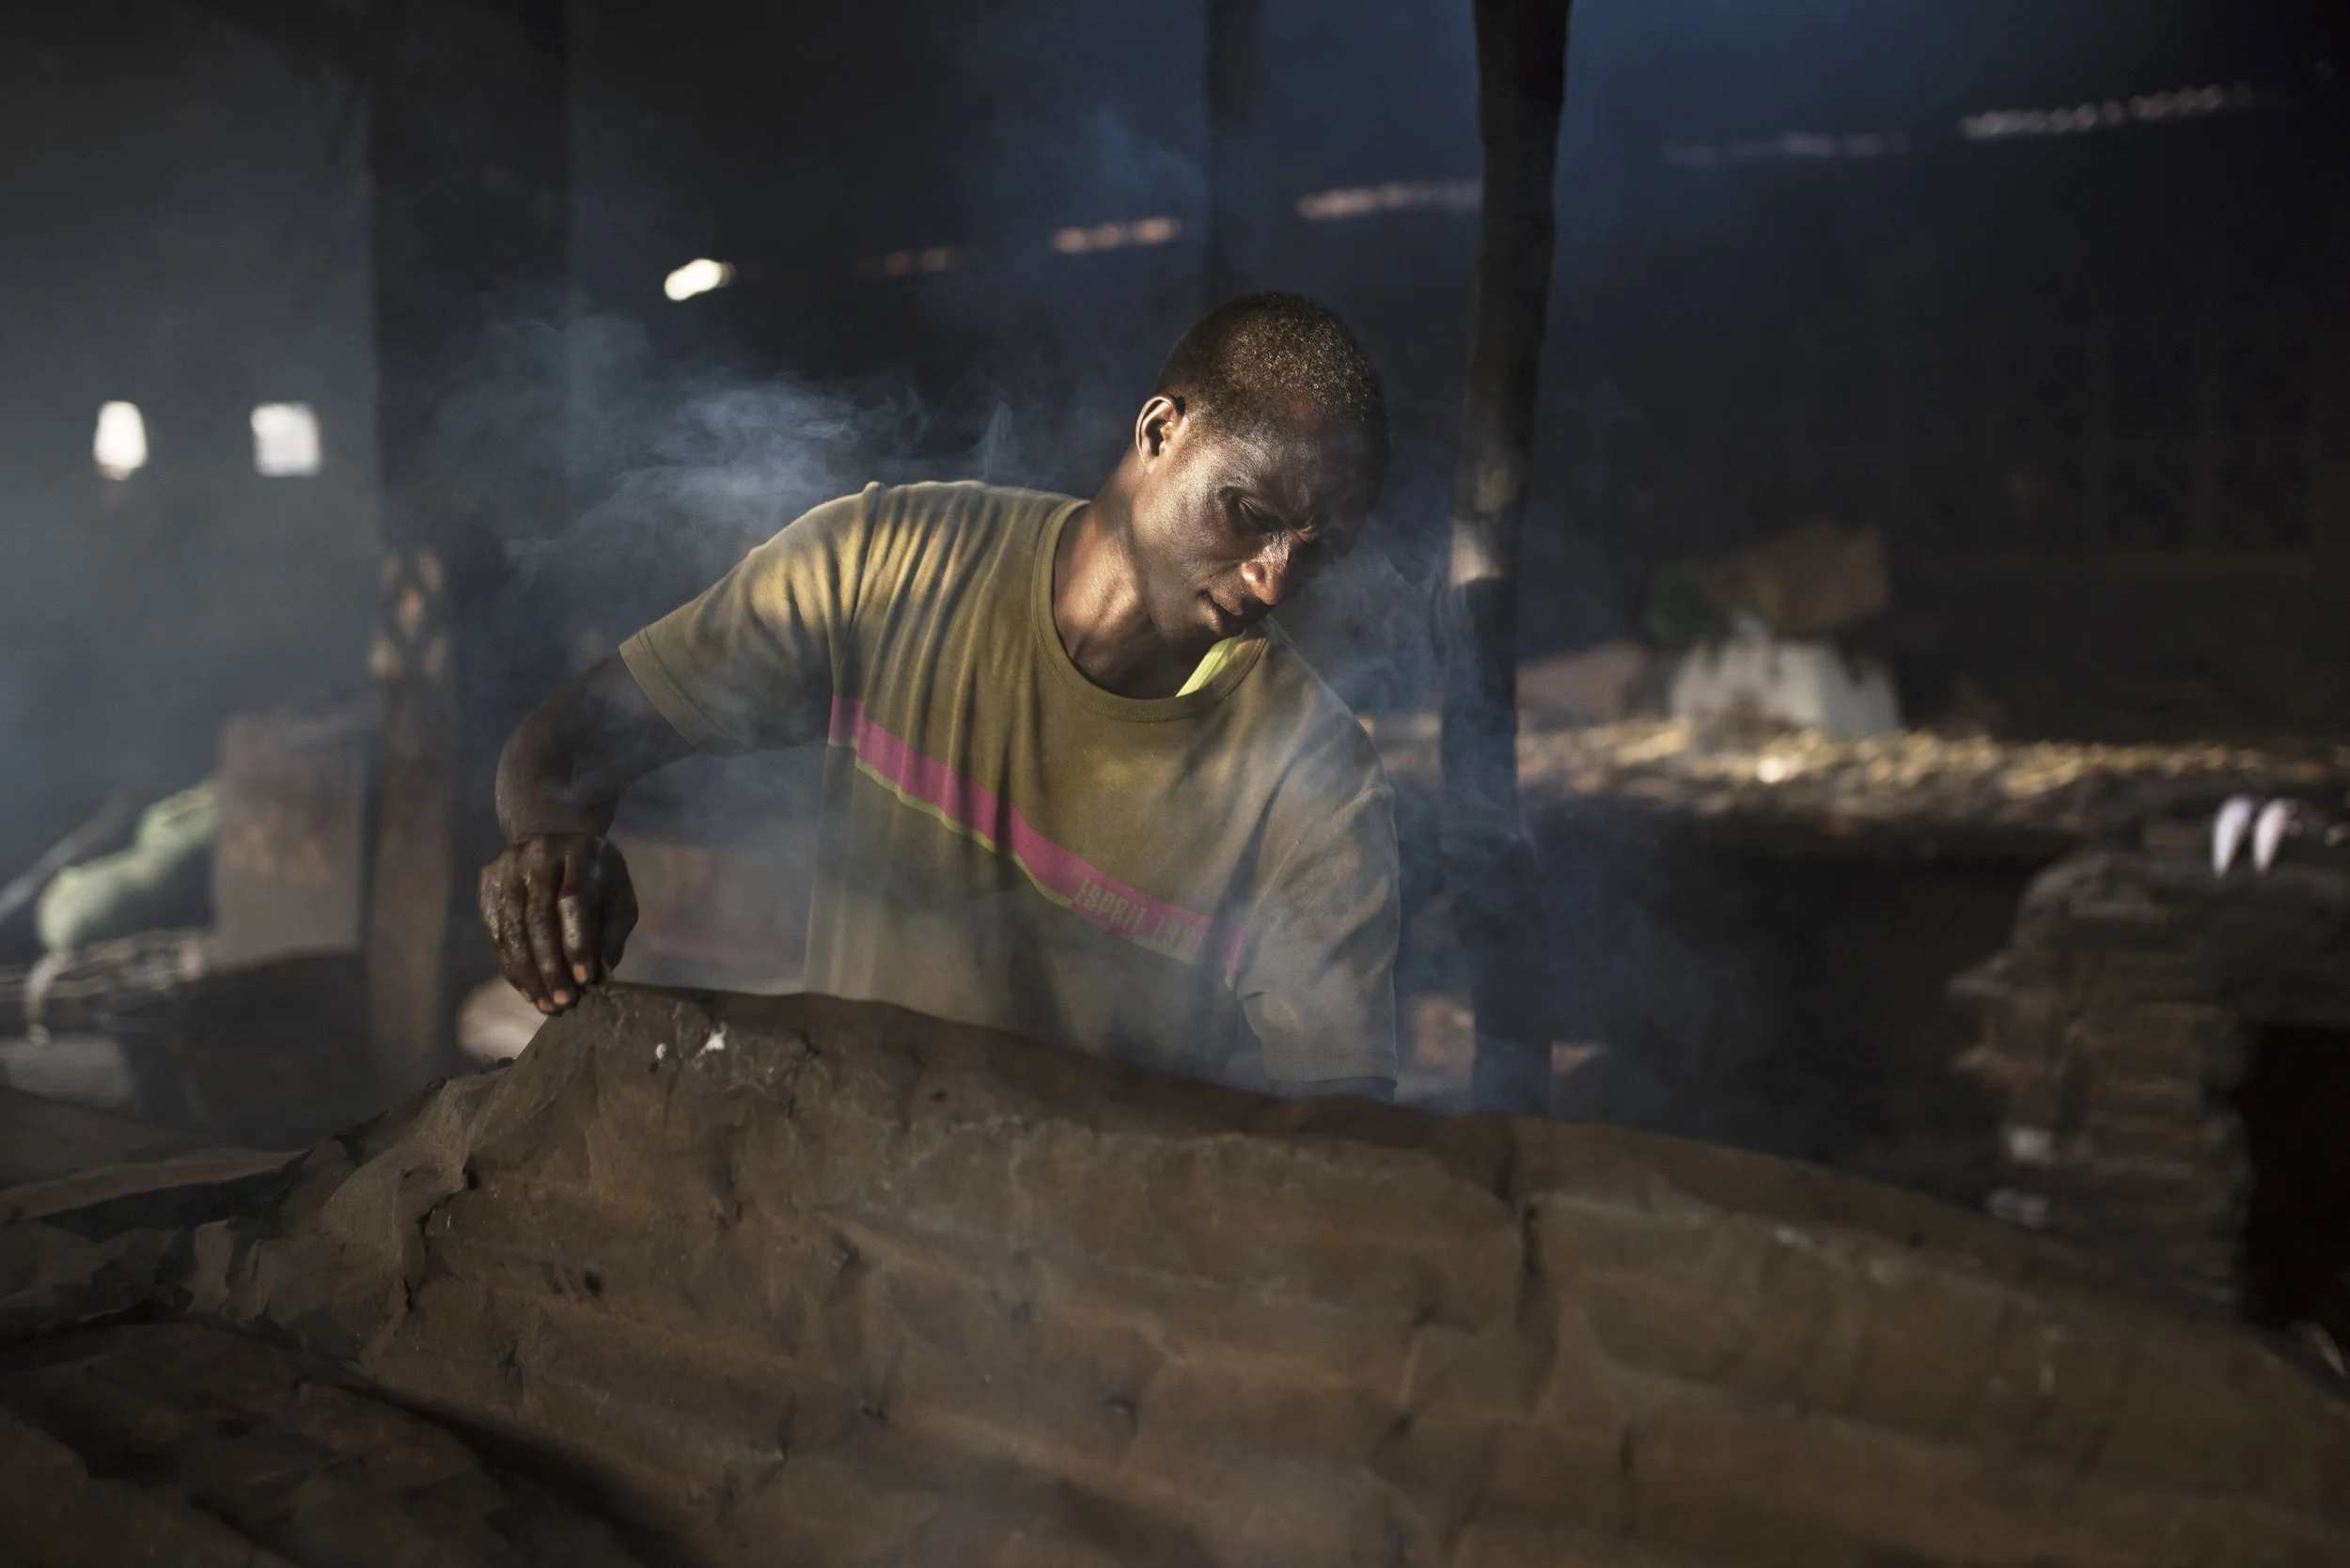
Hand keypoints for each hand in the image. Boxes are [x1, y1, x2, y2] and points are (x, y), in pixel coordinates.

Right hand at [478, 834, 639, 1012]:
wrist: (556, 839)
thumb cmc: (597, 878)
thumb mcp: (619, 898)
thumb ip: (612, 934)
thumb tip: (598, 976)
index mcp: (580, 852)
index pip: (573, 901)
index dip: (577, 944)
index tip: (584, 980)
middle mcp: (538, 854)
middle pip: (537, 918)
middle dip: (550, 966)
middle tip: (562, 1001)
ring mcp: (507, 867)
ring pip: (512, 928)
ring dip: (528, 973)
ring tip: (544, 1003)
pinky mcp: (488, 882)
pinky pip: (496, 932)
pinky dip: (511, 965)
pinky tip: (527, 989)